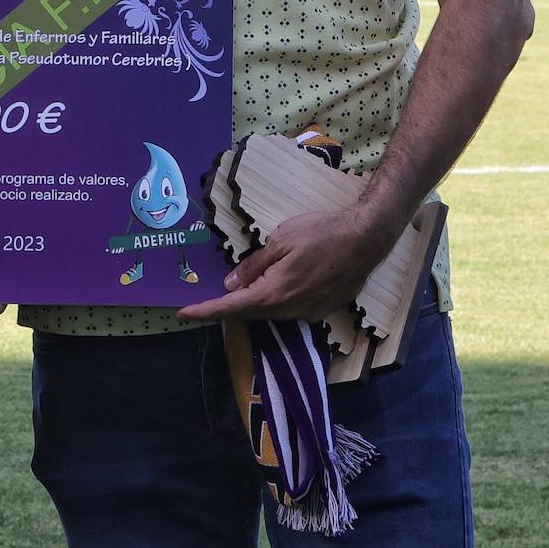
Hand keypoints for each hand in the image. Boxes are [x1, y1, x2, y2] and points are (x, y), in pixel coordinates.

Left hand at [177, 206, 398, 323]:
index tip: (183, 313)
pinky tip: (270, 287)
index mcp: (274, 293)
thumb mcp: (279, 241)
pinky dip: (273, 302)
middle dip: (226, 308)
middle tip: (203, 301)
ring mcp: (308, 313)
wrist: (365, 240)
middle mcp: (290, 310)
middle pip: (251, 313)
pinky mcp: (321, 310)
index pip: (232, 307)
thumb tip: (232, 284)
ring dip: (251, 304)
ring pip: (271, 313)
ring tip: (234, 292)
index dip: (206, 311)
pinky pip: (289, 310)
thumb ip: (254, 266)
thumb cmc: (320, 234)